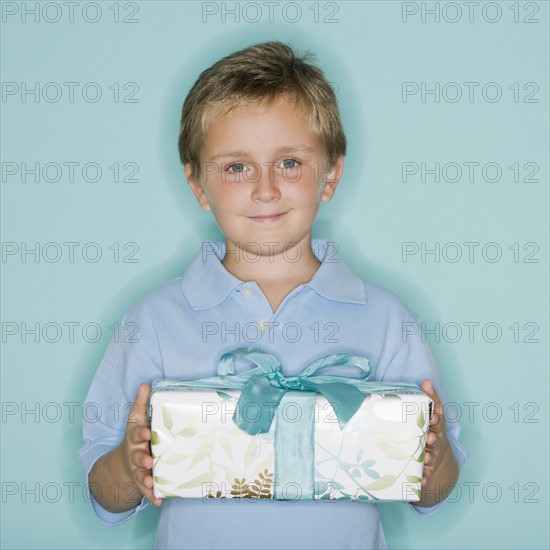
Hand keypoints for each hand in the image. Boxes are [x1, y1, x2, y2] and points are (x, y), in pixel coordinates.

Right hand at [120, 383, 161, 506]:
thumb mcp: (137, 418)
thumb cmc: (137, 435)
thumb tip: (145, 383)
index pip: (137, 434)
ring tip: (152, 482)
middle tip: (149, 461)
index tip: (148, 432)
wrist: (125, 461)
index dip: (142, 433)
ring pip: (141, 475)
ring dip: (146, 479)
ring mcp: (138, 470)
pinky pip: (148, 491)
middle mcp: (135, 455)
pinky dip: (152, 496)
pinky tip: (160, 500)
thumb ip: (141, 402)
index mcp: (135, 438)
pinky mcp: (143, 482)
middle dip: (143, 459)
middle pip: (138, 457)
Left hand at [420, 379, 453, 487]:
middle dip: (433, 438)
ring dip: (428, 457)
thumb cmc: (432, 432)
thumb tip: (426, 380)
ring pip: (431, 457)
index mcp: (436, 426)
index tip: (432, 416)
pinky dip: (424, 477)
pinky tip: (421, 480)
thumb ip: (429, 399)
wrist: (441, 464)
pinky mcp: (428, 469)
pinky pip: (426, 474)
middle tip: (429, 438)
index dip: (435, 415)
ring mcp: (433, 456)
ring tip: (424, 457)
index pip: (438, 418)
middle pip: (436, 439)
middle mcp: (436, 441)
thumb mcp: (432, 417)